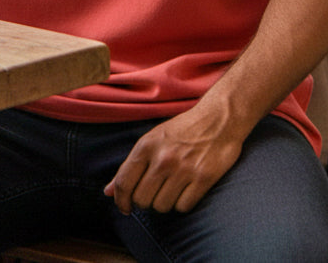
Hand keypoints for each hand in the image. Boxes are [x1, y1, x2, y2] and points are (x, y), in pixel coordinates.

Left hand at [103, 106, 245, 214]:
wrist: (219, 118)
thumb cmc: (183, 129)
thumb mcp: (153, 139)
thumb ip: (130, 166)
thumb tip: (108, 192)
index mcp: (146, 145)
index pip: (124, 182)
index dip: (121, 201)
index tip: (125, 208)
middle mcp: (163, 158)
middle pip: (142, 199)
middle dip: (146, 201)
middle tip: (154, 193)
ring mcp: (183, 169)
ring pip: (162, 206)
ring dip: (165, 203)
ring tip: (172, 188)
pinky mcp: (203, 178)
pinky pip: (183, 207)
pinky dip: (183, 203)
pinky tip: (187, 190)